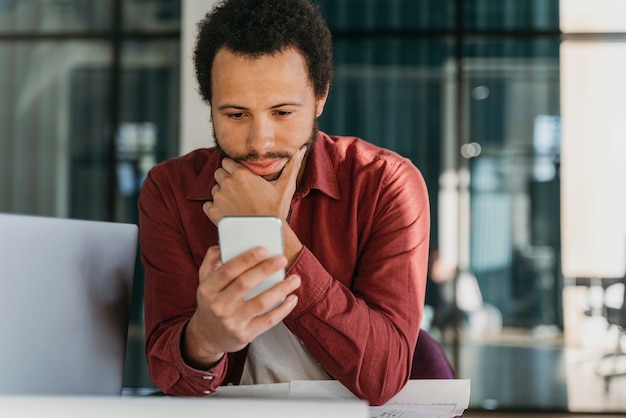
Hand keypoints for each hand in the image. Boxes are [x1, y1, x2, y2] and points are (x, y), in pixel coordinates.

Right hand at [182, 245, 300, 368]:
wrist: (207, 337)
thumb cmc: (211, 302)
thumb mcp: (204, 282)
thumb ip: (212, 261)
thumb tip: (223, 245)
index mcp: (207, 289)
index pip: (228, 270)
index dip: (247, 259)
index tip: (264, 249)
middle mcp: (217, 306)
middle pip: (245, 283)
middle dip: (266, 269)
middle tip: (282, 259)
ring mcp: (231, 322)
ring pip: (261, 302)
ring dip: (281, 289)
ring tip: (295, 279)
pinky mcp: (244, 334)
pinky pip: (268, 320)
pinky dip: (283, 309)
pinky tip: (292, 298)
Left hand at [203, 146, 306, 224]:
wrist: (266, 234)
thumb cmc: (276, 210)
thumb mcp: (286, 186)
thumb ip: (292, 165)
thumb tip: (301, 149)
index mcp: (241, 173)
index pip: (227, 162)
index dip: (234, 168)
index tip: (242, 177)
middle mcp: (228, 183)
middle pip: (219, 173)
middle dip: (226, 178)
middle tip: (240, 190)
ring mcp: (219, 198)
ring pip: (214, 188)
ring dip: (222, 193)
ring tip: (236, 202)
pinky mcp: (213, 212)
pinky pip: (208, 204)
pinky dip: (215, 207)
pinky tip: (228, 212)